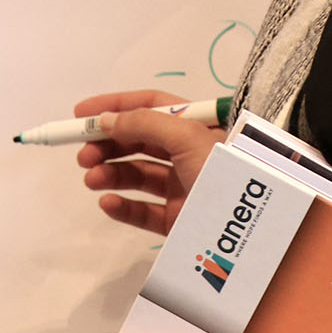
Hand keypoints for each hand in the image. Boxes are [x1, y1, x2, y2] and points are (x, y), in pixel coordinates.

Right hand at [72, 90, 222, 236]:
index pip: (150, 106)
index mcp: (195, 126)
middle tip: (83, 154)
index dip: (115, 106)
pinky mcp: (178, 219)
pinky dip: (122, 206)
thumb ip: (143, 123)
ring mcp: (183, 187)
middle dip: (108, 144)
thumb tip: (106, 120)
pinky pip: (143, 211)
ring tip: (91, 179)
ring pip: (137, 176)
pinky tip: (107, 202)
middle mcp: (188, 153)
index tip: (80, 116)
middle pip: (139, 141)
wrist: (252, 226)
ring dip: (110, 174)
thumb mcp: (187, 136)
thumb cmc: (223, 169)